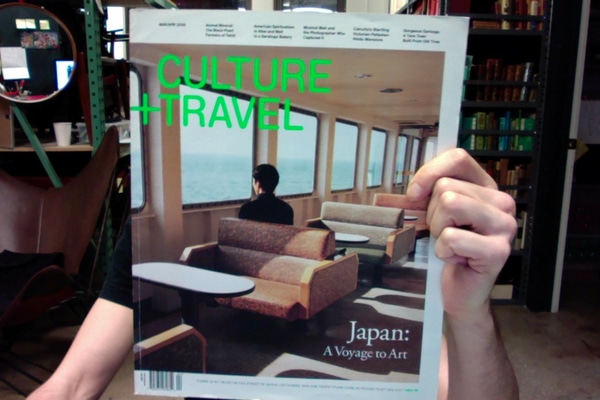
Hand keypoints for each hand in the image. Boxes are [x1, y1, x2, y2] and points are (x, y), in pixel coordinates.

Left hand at [407, 148, 516, 321]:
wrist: (461, 290)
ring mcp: (504, 226)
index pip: (458, 158)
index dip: (429, 172)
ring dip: (438, 230)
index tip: (415, 194)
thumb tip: (415, 188)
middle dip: (432, 213)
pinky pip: (451, 237)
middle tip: (444, 233)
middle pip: (446, 186)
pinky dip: (443, 251)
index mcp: (487, 188)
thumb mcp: (437, 213)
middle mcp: (501, 203)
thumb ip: (431, 192)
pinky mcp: (498, 251)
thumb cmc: (449, 249)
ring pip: (449, 205)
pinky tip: (456, 259)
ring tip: (450, 244)